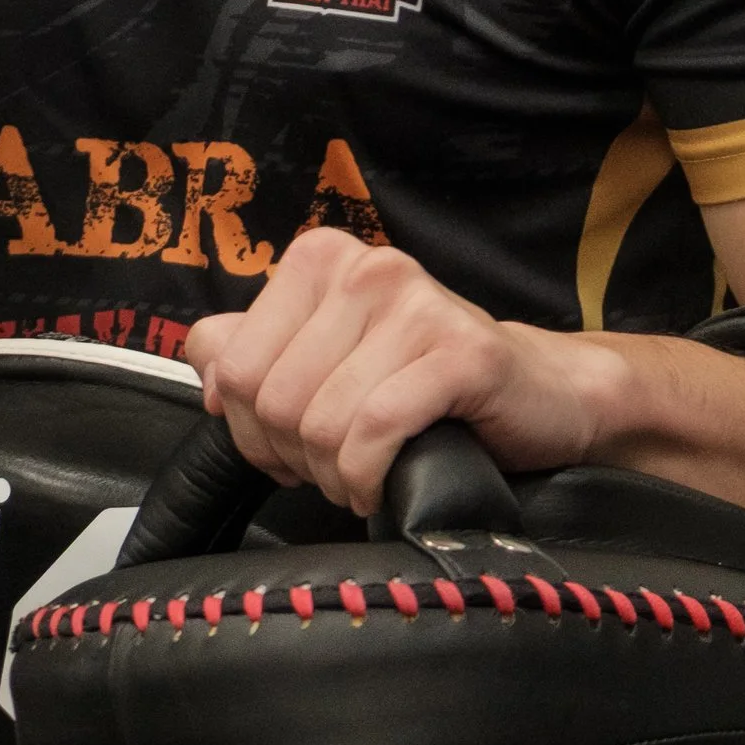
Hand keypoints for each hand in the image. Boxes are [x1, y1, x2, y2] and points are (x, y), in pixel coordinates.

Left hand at [182, 229, 626, 515]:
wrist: (536, 395)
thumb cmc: (423, 383)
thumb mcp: (326, 358)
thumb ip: (252, 351)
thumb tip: (208, 360)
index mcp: (320, 261)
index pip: (231, 365)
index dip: (251, 428)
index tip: (290, 445)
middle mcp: (366, 268)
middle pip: (274, 399)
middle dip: (296, 456)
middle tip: (334, 466)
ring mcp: (417, 304)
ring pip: (321, 422)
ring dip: (336, 474)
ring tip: (365, 472)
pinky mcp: (462, 352)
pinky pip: (376, 430)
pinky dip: (368, 476)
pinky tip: (380, 483)